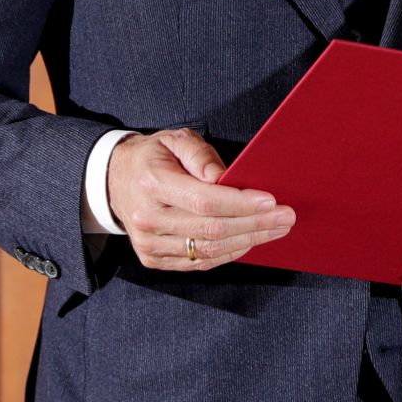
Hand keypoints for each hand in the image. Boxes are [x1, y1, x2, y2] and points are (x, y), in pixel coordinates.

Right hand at [107, 128, 294, 270]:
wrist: (115, 181)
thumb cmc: (153, 157)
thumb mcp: (174, 139)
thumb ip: (199, 154)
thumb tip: (225, 177)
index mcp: (152, 184)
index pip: (204, 201)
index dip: (241, 204)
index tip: (272, 201)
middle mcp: (148, 218)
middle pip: (211, 228)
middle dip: (255, 224)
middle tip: (286, 217)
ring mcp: (149, 244)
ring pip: (208, 249)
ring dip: (248, 241)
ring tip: (276, 230)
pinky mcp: (153, 260)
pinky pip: (199, 262)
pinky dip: (229, 253)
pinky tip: (250, 241)